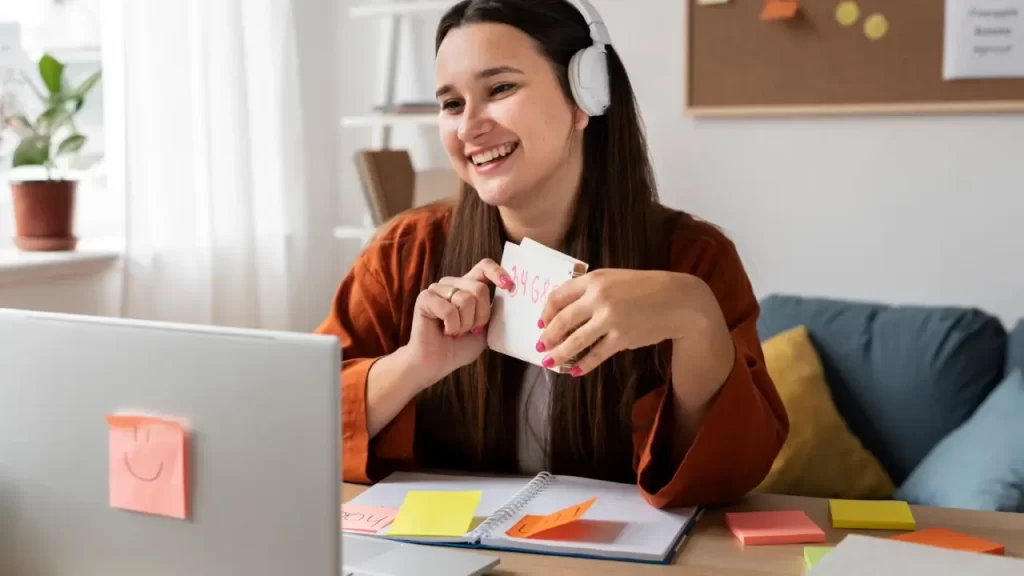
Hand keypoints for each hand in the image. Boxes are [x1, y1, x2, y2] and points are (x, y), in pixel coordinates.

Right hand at [406, 258, 513, 383]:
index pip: (484, 267)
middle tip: (471, 330)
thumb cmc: (459, 347)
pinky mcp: (425, 298)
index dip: (497, 272)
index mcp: (468, 286)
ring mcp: (437, 289)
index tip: (509, 286)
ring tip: (456, 332)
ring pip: (465, 299)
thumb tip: (509, 293)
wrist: (437, 364)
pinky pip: (449, 310)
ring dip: (465, 323)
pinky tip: (445, 332)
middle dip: (481, 315)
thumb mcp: (486, 329)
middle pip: (479, 288)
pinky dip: (452, 326)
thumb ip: (495, 311)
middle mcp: (452, 284)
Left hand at [536, 269, 731, 377]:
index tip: (541, 322)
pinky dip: (583, 365)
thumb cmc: (644, 288)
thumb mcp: (614, 278)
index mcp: (594, 279)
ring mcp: (610, 319)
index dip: (546, 312)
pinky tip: (574, 371)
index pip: (558, 296)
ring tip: (549, 362)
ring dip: (559, 354)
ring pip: (575, 341)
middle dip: (547, 336)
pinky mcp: (622, 338)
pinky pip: (596, 355)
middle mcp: (599, 298)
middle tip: (539, 346)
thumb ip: (590, 289)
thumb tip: (564, 310)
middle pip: (562, 321)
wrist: (678, 300)